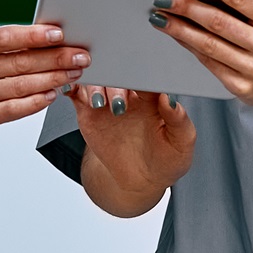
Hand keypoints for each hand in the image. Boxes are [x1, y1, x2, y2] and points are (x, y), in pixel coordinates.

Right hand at [0, 24, 90, 147]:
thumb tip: (36, 39)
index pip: (6, 37)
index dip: (35, 35)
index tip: (58, 34)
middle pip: (21, 62)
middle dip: (56, 58)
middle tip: (78, 55)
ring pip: (22, 85)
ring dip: (52, 79)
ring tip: (72, 73)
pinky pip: (14, 109)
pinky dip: (35, 102)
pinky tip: (51, 95)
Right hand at [67, 83, 195, 200]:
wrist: (139, 180)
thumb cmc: (166, 159)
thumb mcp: (181, 143)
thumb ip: (179, 120)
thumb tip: (170, 99)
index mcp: (153, 95)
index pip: (146, 73)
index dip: (140, 72)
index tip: (137, 80)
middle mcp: (129, 93)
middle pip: (117, 72)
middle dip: (116, 84)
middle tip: (119, 104)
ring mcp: (107, 100)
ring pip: (95, 79)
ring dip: (94, 86)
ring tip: (99, 103)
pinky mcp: (88, 111)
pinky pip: (76, 92)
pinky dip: (70, 87)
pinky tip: (70, 90)